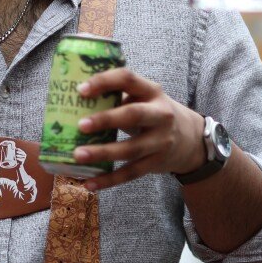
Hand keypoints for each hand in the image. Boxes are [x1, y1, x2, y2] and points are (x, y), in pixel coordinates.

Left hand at [68, 68, 206, 191]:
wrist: (190, 139)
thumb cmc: (152, 113)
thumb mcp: (143, 98)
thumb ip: (117, 97)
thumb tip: (71, 102)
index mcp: (151, 91)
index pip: (128, 79)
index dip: (104, 82)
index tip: (80, 90)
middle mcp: (160, 114)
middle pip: (133, 114)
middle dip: (106, 119)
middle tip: (80, 125)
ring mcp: (160, 140)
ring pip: (131, 149)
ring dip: (103, 153)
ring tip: (78, 156)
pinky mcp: (157, 162)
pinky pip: (131, 173)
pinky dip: (109, 180)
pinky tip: (89, 184)